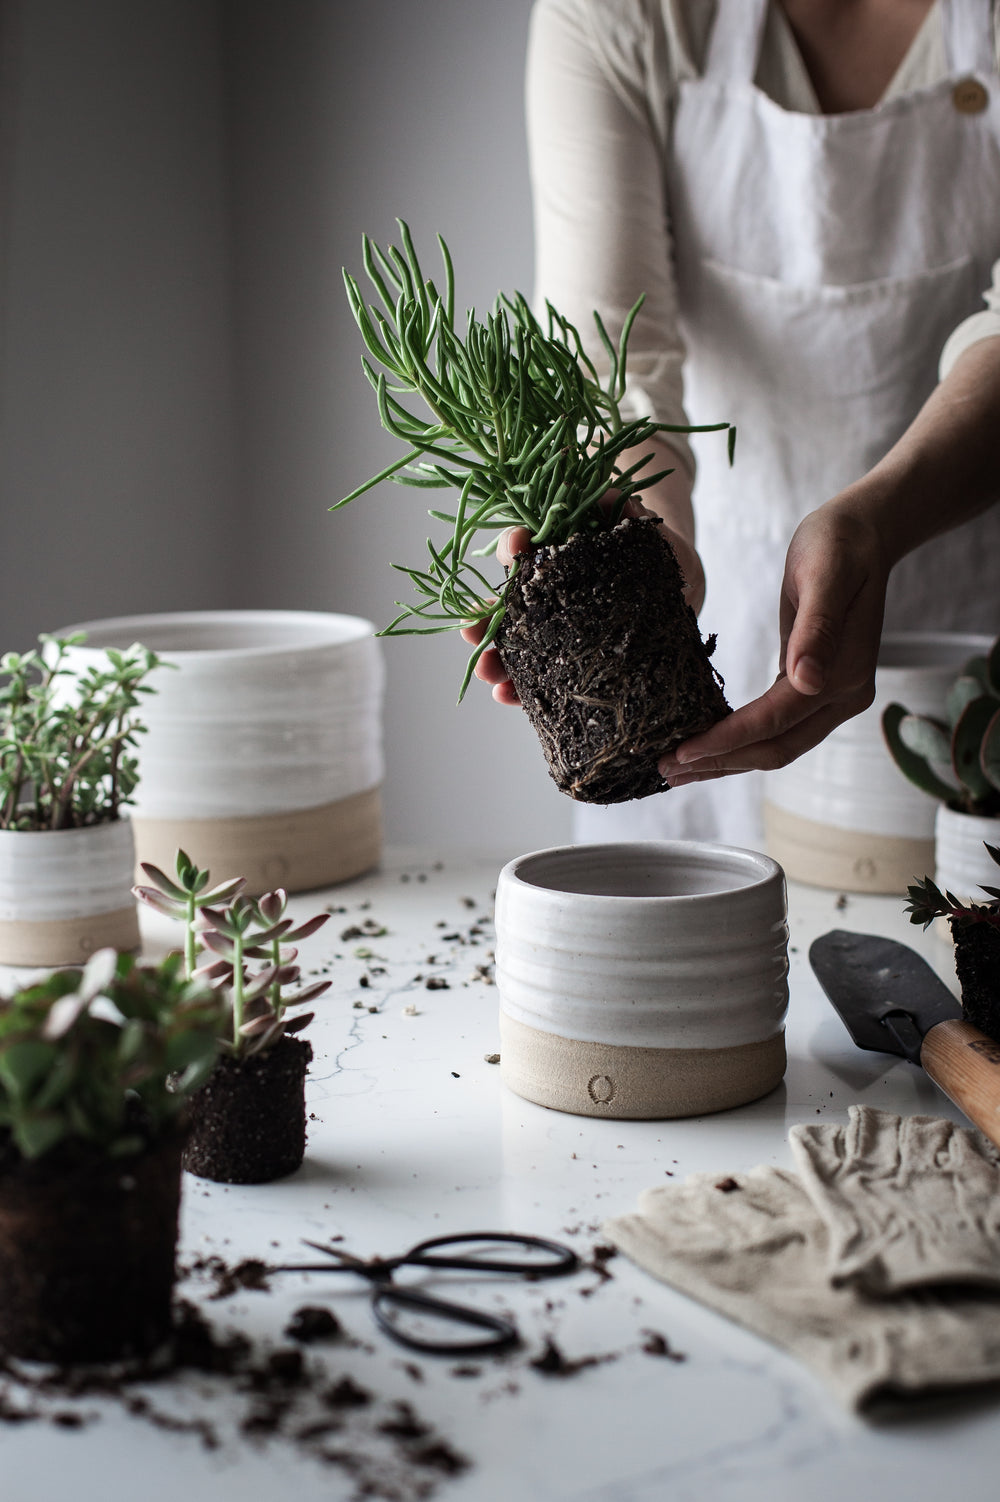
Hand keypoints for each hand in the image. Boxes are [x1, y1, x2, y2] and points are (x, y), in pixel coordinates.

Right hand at [459, 497, 704, 705]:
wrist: (677, 588)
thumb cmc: (648, 553)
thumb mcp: (639, 528)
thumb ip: (624, 511)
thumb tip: (611, 499)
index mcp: (554, 559)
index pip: (525, 550)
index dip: (513, 548)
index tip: (514, 548)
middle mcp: (547, 597)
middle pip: (509, 607)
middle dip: (487, 621)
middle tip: (471, 632)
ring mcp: (557, 633)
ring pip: (518, 648)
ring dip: (496, 661)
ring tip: (487, 673)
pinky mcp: (571, 663)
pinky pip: (542, 679)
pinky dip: (522, 690)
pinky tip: (508, 695)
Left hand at [658, 500, 890, 783]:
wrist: (862, 534)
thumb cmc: (838, 546)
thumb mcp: (823, 575)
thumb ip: (816, 628)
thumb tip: (806, 681)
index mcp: (842, 674)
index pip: (774, 721)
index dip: (727, 740)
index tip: (683, 750)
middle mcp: (842, 696)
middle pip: (775, 748)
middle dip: (720, 762)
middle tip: (665, 769)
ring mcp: (832, 696)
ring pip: (775, 746)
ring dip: (727, 761)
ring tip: (679, 768)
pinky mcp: (816, 689)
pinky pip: (776, 728)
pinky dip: (740, 741)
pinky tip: (708, 743)